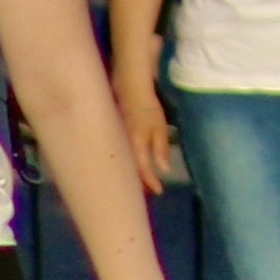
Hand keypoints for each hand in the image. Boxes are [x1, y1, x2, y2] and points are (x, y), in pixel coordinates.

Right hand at [121, 74, 179, 194]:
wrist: (130, 88)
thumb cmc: (147, 107)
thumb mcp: (159, 127)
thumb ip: (160, 149)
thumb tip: (163, 170)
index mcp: (135, 146)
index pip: (143, 170)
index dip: (151, 182)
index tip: (159, 191)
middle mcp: (124, 147)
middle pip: (130, 172)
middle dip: (140, 183)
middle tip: (148, 191)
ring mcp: (118, 141)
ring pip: (125, 164)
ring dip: (133, 174)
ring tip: (142, 182)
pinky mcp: (116, 136)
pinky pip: (122, 155)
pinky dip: (128, 163)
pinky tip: (132, 165)